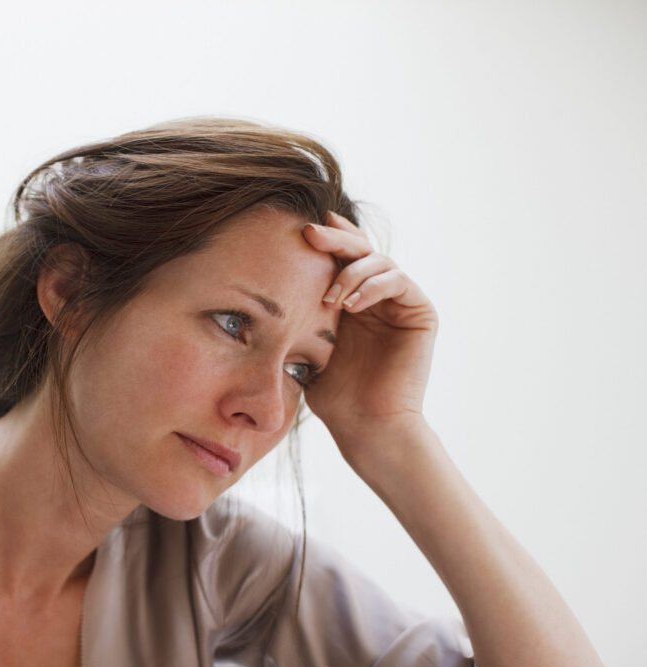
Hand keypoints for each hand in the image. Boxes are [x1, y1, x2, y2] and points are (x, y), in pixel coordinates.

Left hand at [301, 211, 437, 446]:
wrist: (365, 426)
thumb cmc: (333, 395)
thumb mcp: (305, 345)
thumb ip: (298, 313)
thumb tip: (261, 286)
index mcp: (351, 300)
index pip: (340, 257)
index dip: (326, 238)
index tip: (298, 227)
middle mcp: (377, 296)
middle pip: (360, 250)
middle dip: (335, 239)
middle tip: (310, 233)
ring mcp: (400, 303)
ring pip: (380, 260)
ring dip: (351, 272)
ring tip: (329, 298)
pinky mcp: (420, 313)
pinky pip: (399, 282)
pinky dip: (373, 285)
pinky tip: (350, 304)